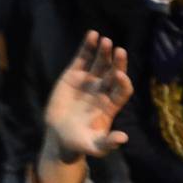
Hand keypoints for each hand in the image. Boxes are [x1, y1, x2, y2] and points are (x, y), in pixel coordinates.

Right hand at [44, 31, 133, 160]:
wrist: (59, 137)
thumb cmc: (80, 143)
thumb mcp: (94, 147)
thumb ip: (108, 143)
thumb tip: (123, 138)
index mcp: (111, 105)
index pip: (123, 90)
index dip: (123, 83)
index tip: (120, 76)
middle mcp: (103, 90)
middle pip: (114, 73)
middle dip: (118, 63)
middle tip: (119, 51)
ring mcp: (89, 81)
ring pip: (100, 63)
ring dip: (104, 52)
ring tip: (105, 41)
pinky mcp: (74, 75)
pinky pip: (83, 58)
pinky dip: (88, 47)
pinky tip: (92, 35)